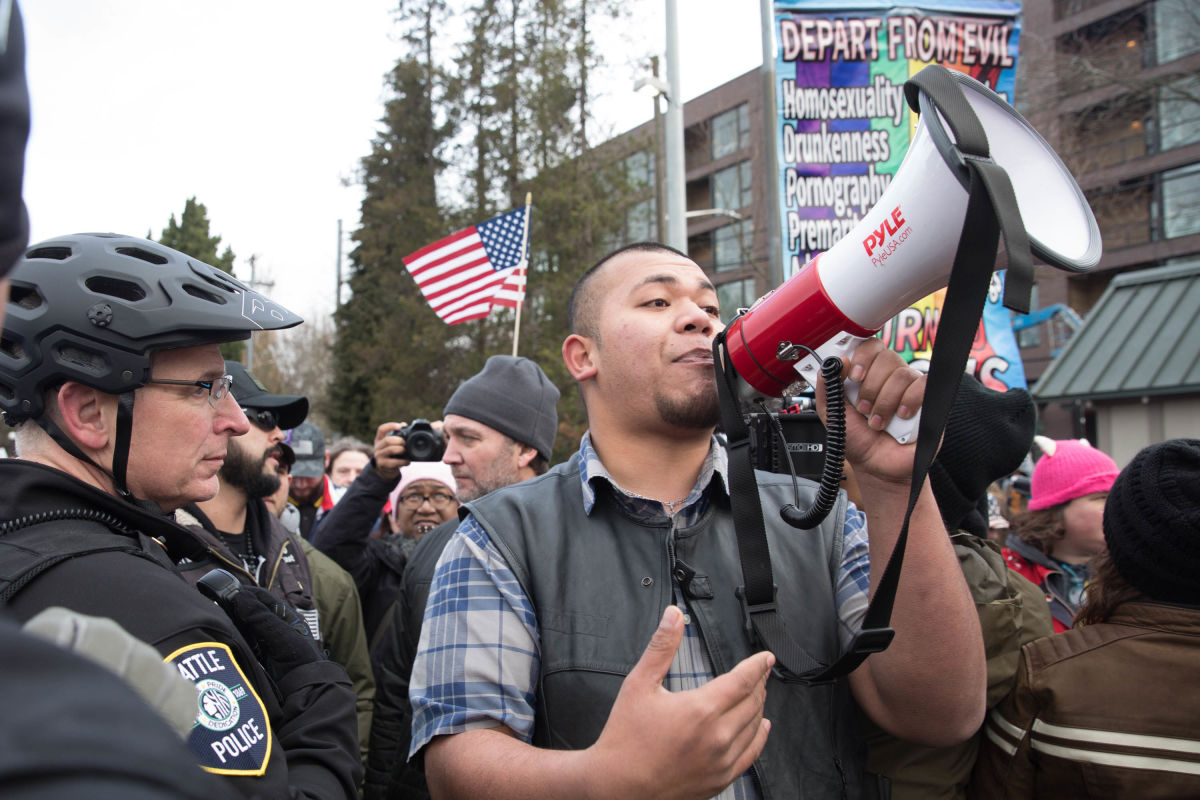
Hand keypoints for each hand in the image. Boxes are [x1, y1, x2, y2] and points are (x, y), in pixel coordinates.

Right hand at [224, 585, 321, 680]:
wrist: (305, 690)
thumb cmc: (300, 660)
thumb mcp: (281, 636)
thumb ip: (262, 618)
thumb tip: (240, 597)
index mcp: (286, 616)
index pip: (262, 598)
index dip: (245, 594)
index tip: (225, 593)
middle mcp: (276, 626)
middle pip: (252, 612)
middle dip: (236, 609)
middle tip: (216, 608)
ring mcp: (267, 641)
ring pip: (246, 627)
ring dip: (234, 625)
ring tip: (217, 623)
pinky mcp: (260, 656)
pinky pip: (245, 643)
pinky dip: (236, 640)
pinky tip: (226, 640)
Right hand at [373, 421, 410, 479]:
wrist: (385, 469)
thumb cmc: (391, 454)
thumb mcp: (392, 444)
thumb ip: (398, 434)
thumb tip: (404, 424)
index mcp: (380, 439)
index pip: (381, 429)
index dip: (390, 426)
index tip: (399, 426)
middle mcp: (377, 446)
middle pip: (387, 440)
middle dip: (399, 440)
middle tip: (405, 443)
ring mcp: (379, 456)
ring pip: (390, 450)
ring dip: (401, 450)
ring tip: (406, 452)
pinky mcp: (383, 465)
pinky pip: (394, 462)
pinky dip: (403, 461)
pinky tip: (407, 462)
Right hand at [587, 606, 772, 799]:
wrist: (617, 785)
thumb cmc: (625, 737)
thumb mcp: (639, 684)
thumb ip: (661, 647)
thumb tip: (673, 615)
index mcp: (701, 710)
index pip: (743, 681)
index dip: (758, 666)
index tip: (766, 657)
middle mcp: (717, 737)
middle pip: (752, 702)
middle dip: (759, 683)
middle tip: (760, 672)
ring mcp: (721, 761)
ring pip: (754, 727)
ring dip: (759, 706)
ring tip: (758, 693)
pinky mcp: (719, 779)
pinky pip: (751, 755)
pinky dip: (759, 737)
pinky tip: (760, 727)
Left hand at [817, 337, 927, 483]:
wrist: (877, 467)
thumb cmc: (858, 441)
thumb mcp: (832, 415)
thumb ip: (826, 389)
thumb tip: (833, 363)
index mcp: (868, 375)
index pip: (870, 347)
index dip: (862, 357)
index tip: (854, 376)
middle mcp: (890, 377)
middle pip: (886, 357)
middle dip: (870, 386)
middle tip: (863, 409)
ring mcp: (910, 387)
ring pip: (901, 374)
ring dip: (884, 401)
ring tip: (878, 422)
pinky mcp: (929, 400)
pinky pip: (923, 386)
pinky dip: (908, 402)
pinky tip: (900, 417)